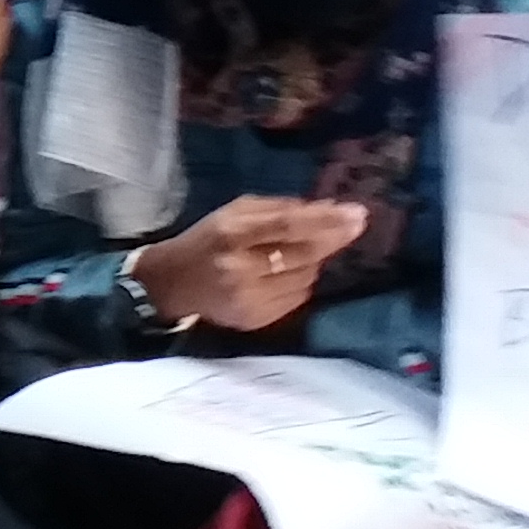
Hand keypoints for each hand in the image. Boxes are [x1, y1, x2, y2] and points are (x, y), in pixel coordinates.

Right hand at [128, 196, 372, 335]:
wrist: (171, 284)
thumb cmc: (206, 239)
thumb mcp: (234, 213)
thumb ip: (280, 208)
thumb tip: (331, 208)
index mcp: (231, 234)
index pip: (288, 226)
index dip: (326, 220)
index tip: (358, 213)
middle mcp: (240, 269)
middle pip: (304, 254)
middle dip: (333, 238)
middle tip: (356, 224)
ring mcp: (249, 299)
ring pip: (306, 278)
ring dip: (313, 262)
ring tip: (296, 253)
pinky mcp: (255, 321)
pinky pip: (298, 299)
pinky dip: (301, 283)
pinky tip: (286, 275)